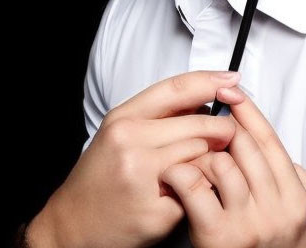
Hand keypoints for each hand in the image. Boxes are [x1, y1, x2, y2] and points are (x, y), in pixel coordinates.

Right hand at [25, 70, 244, 247]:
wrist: (72, 225)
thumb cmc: (103, 177)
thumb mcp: (122, 133)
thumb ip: (160, 115)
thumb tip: (208, 100)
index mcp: (123, 119)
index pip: (176, 88)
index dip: (210, 81)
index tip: (233, 80)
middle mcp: (129, 142)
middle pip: (199, 124)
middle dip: (221, 129)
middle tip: (228, 135)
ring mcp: (141, 176)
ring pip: (202, 155)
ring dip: (210, 160)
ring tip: (200, 167)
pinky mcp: (154, 210)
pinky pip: (197, 189)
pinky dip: (200, 189)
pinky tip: (188, 192)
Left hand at [167, 85, 305, 247]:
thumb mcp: (292, 212)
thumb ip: (284, 177)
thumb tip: (262, 136)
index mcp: (300, 196)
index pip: (270, 140)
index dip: (248, 112)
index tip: (231, 90)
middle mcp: (282, 207)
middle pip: (246, 145)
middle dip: (220, 129)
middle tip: (200, 119)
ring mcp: (253, 222)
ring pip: (221, 161)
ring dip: (198, 154)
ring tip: (185, 154)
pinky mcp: (222, 236)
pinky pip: (197, 188)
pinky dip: (181, 175)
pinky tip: (172, 175)